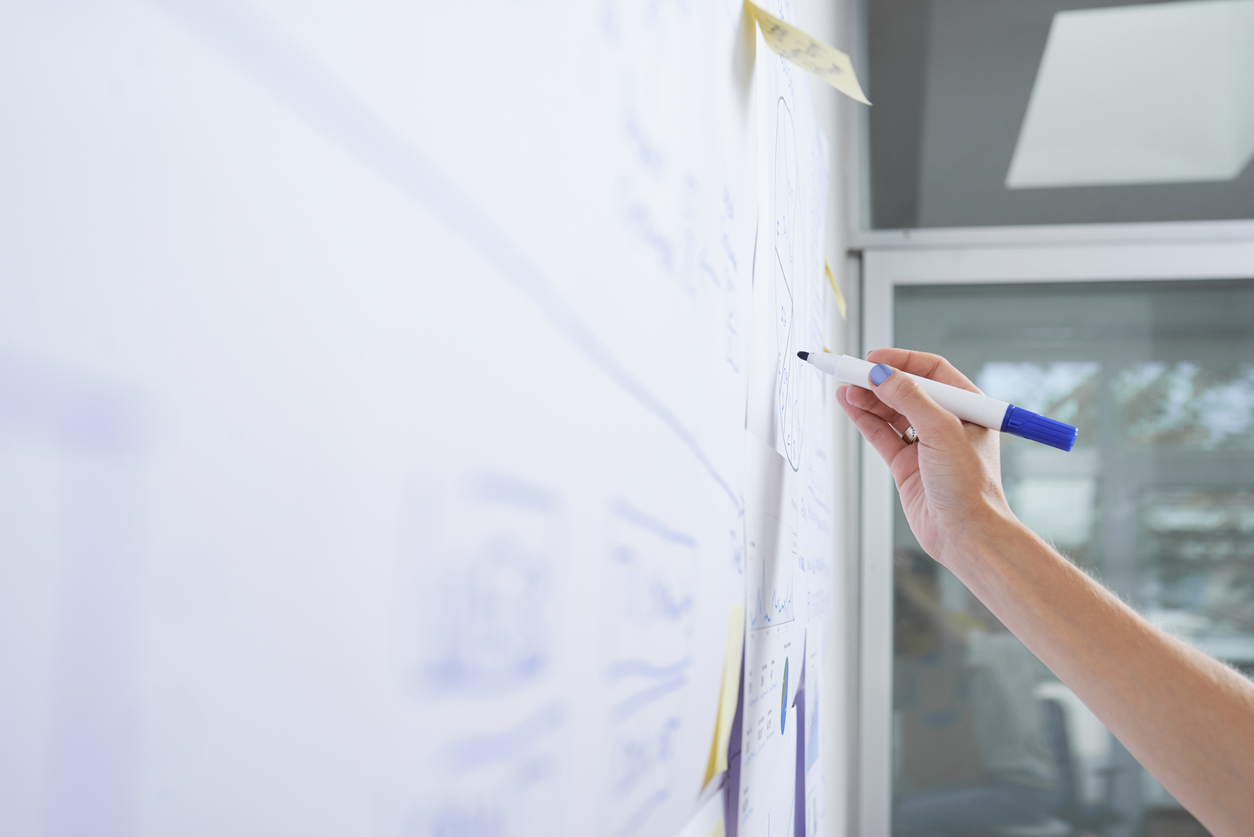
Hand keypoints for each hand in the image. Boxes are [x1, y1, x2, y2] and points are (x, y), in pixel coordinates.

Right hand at [837, 348, 1014, 567]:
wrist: (966, 534)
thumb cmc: (970, 486)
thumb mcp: (942, 431)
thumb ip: (910, 399)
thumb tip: (881, 373)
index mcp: (967, 407)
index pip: (931, 370)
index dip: (901, 361)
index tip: (873, 359)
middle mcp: (947, 423)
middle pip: (907, 389)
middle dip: (879, 380)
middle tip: (850, 373)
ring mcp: (925, 445)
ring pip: (891, 412)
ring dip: (868, 399)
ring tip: (845, 389)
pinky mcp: (906, 466)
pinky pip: (882, 435)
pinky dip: (864, 420)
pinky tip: (849, 406)